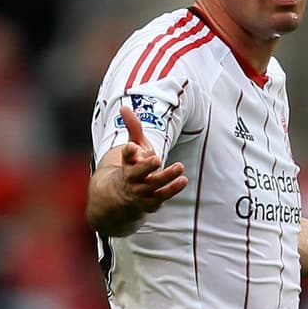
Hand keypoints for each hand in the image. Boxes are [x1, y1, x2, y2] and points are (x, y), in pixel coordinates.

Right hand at [103, 100, 187, 217]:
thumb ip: (133, 127)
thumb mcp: (134, 144)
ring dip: (166, 177)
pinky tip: (183, 180)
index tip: (132, 146)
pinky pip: (162, 196)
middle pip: (137, 173)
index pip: (126, 155)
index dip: (129, 151)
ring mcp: (141, 191)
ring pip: (153, 185)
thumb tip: (124, 107)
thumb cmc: (135, 164)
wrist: (126, 194)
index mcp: (127, 162)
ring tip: (180, 167)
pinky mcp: (151, 201)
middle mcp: (132, 177)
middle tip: (156, 159)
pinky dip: (172, 190)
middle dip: (146, 167)